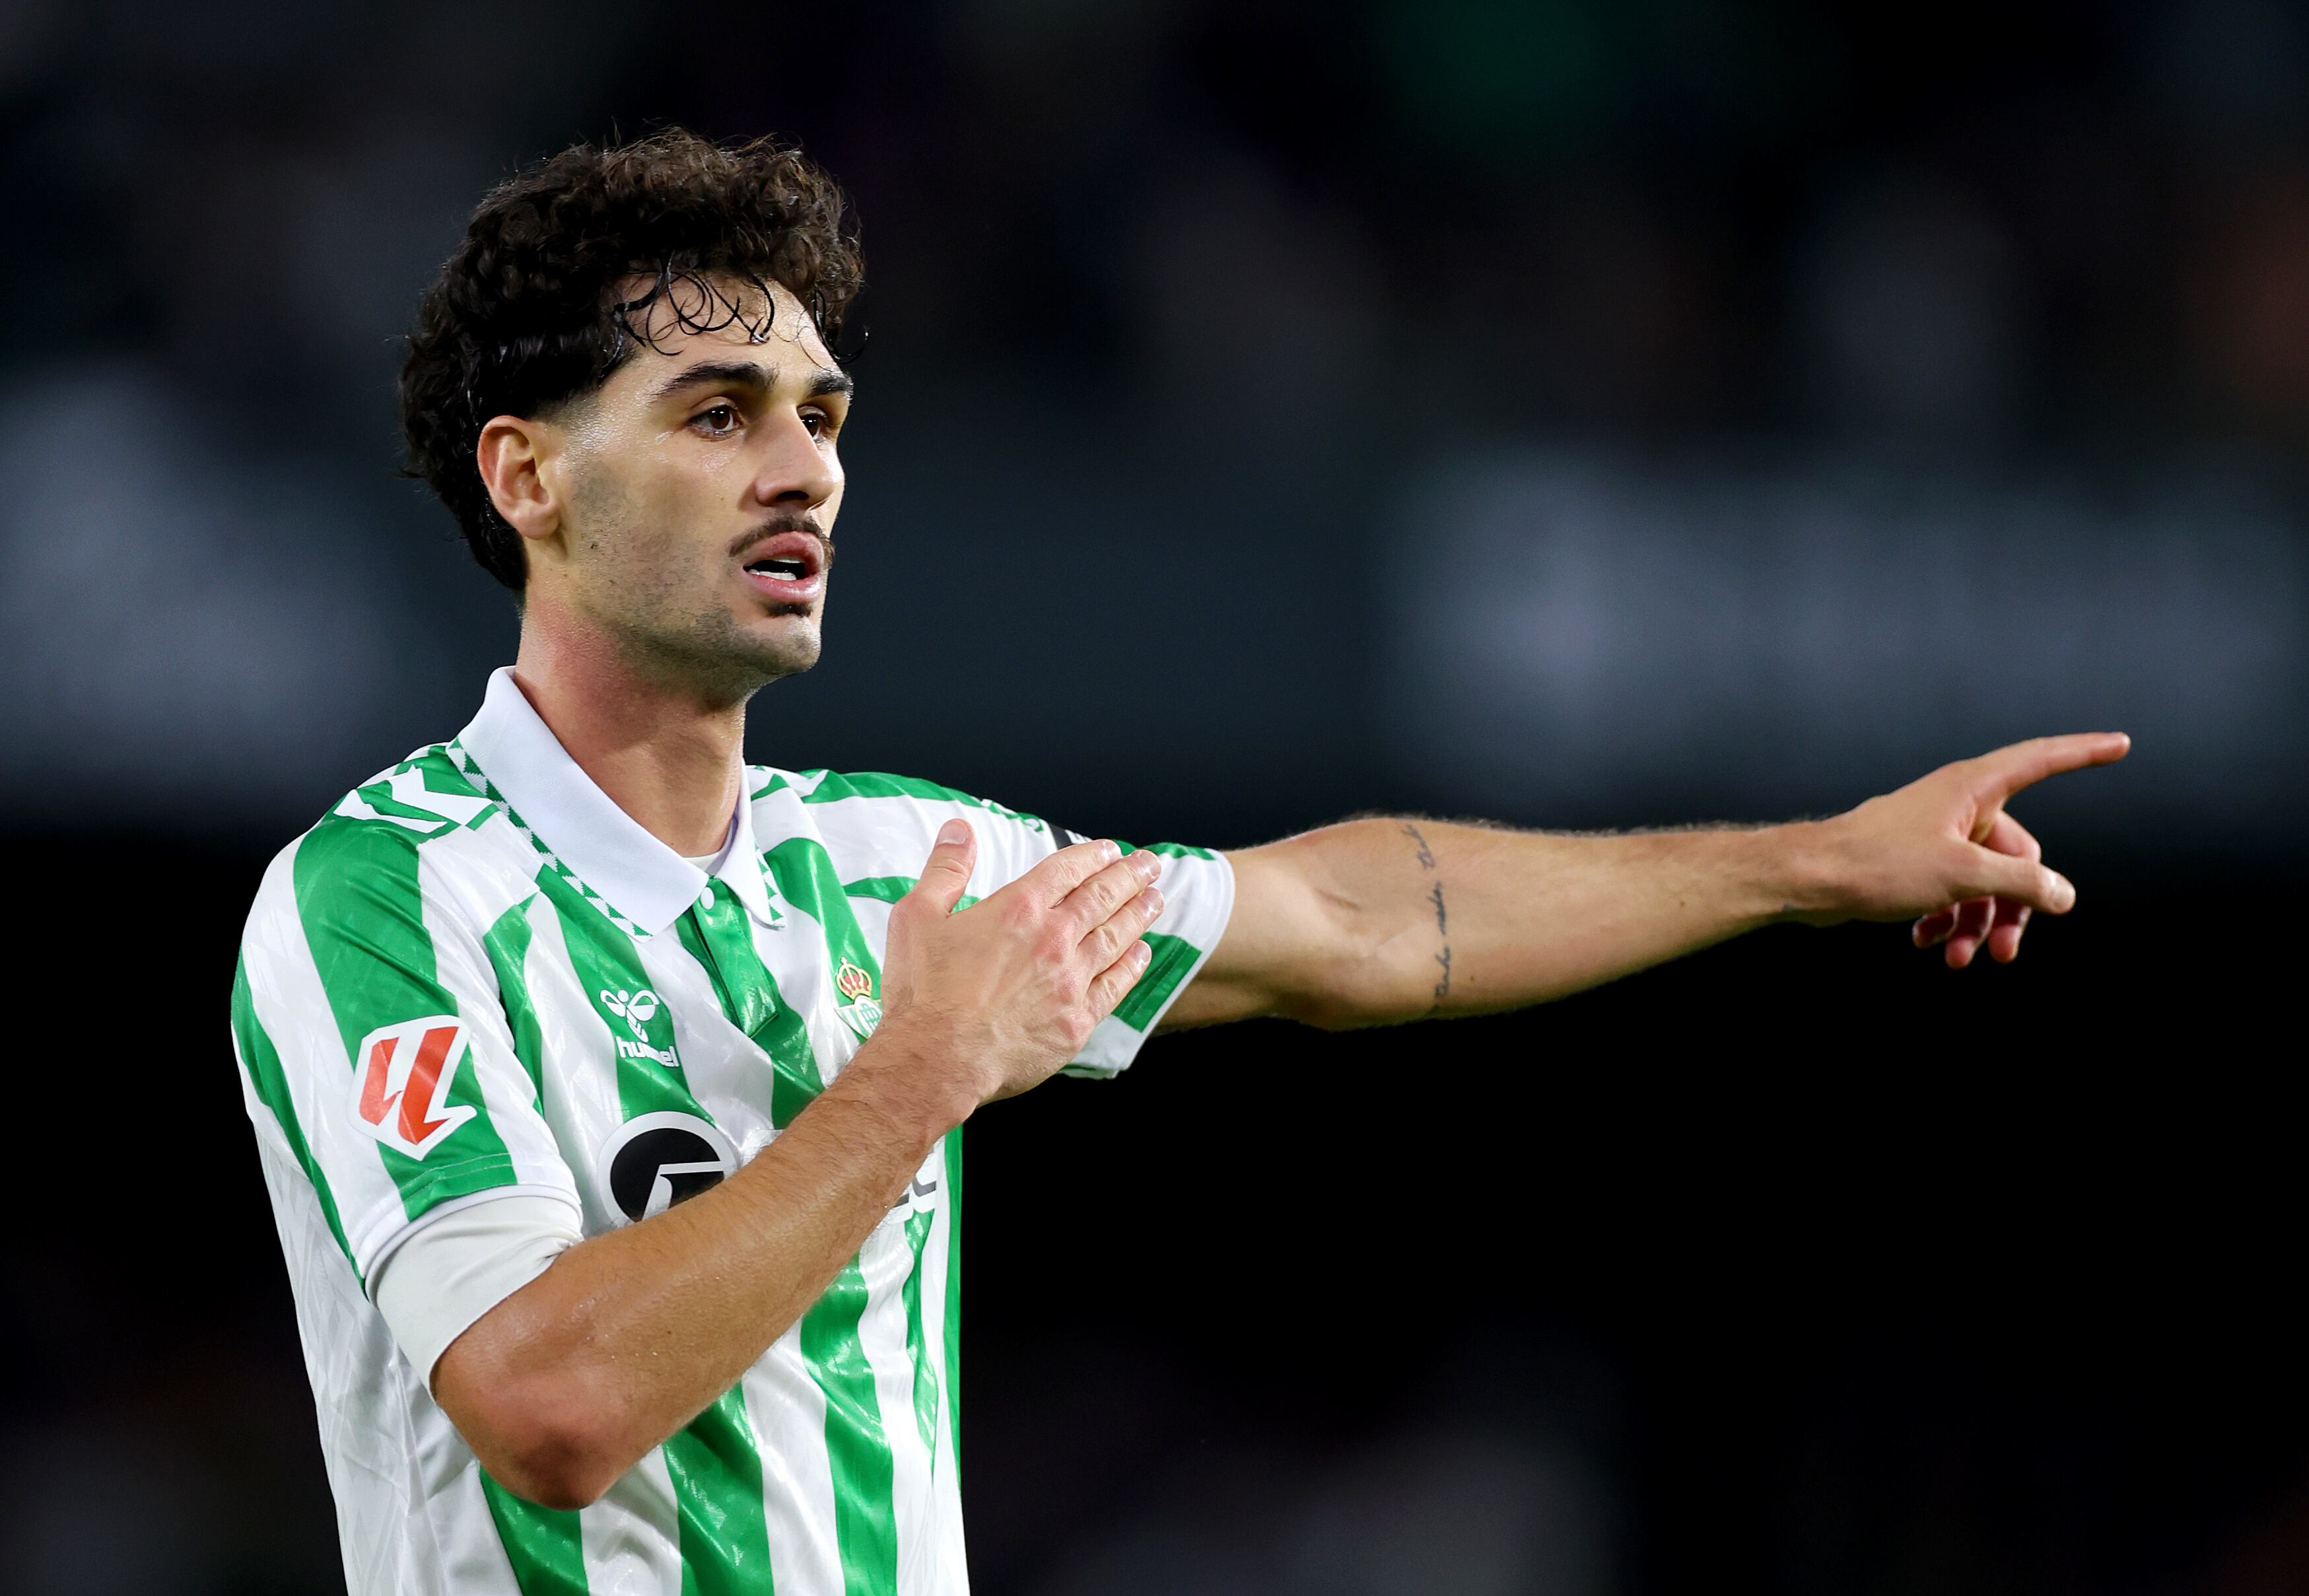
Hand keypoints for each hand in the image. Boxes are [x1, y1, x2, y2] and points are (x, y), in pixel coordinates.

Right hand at [870, 820, 1163, 1106]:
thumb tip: (960, 830)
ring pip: (1116, 937)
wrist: (938, 1059)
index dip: (1092, 855)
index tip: (1110, 850)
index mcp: (1018, 908)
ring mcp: (1070, 981)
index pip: (1066, 869)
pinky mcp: (1077, 1021)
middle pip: (1102, 897)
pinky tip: (1141, 953)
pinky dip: (1132, 965)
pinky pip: (1115, 986)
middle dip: (1130, 876)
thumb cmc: (922, 993)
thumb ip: (945, 869)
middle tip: (1150, 864)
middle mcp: (1053, 939)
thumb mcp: (917, 916)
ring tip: (1156, 898)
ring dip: (1139, 913)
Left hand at [1798, 732, 2129, 965]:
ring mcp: (1933, 832)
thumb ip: (2022, 881)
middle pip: (2016, 853)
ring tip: (1962, 961)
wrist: (1807, 880)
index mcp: (1972, 787)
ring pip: (1981, 880)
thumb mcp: (1964, 874)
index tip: (2121, 743)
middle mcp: (1955, 804)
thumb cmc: (1878, 863)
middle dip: (2014, 906)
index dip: (2082, 752)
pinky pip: (1949, 889)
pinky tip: (1929, 944)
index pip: (2040, 760)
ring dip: (1978, 923)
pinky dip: (1947, 918)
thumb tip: (2063, 894)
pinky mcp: (1911, 861)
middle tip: (2006, 953)